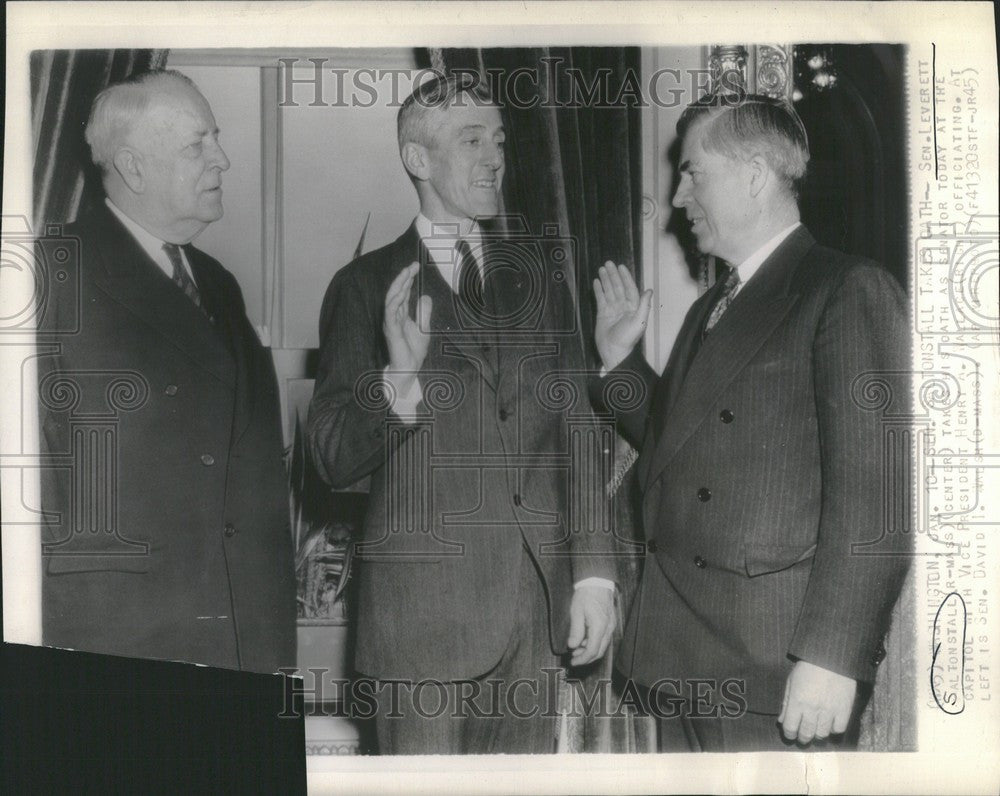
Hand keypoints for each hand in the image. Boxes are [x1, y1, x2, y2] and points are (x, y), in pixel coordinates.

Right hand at [383, 262, 431, 395]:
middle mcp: (394, 316)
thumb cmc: (413, 351)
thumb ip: (424, 312)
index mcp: (401, 314)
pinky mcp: (390, 330)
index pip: (403, 293)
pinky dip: (394, 302)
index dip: (408, 279)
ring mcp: (391, 322)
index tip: (415, 267)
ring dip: (399, 285)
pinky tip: (400, 292)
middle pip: (397, 292)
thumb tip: (425, 296)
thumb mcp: (424, 328)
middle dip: (404, 277)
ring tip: (406, 273)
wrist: (409, 369)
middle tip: (412, 265)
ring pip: (392, 299)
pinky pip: (390, 313)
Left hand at [567, 585, 615, 666]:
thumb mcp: (576, 612)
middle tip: (574, 658)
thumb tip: (572, 645)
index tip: (573, 662)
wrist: (598, 581)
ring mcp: (611, 626)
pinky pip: (604, 638)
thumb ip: (575, 631)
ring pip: (602, 645)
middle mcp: (608, 628)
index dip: (582, 659)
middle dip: (586, 658)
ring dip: (590, 650)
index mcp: (600, 627)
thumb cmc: (586, 594)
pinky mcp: (610, 622)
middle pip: (599, 651)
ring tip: (577, 648)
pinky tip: (584, 639)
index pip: (592, 651)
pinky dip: (594, 642)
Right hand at [593, 262, 651, 370]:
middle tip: (608, 264)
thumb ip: (644, 305)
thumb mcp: (639, 321)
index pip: (629, 288)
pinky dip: (598, 290)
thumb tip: (649, 290)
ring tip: (601, 269)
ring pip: (609, 291)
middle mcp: (623, 306)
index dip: (625, 277)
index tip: (621, 267)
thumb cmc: (628, 339)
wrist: (614, 351)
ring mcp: (612, 309)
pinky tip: (596, 282)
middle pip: (618, 287)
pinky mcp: (602, 314)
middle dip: (613, 275)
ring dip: (605, 280)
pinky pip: (600, 299)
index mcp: (633, 307)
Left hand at [778, 661, 857, 743]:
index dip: (789, 734)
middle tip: (803, 737)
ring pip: (822, 734)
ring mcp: (829, 710)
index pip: (790, 727)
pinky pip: (838, 729)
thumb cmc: (808, 667)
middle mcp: (812, 708)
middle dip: (802, 738)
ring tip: (816, 731)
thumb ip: (786, 702)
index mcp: (796, 700)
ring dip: (817, 735)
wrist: (831, 657)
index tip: (790, 734)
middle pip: (806, 734)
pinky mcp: (844, 709)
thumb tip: (782, 721)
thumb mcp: (791, 681)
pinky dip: (833, 730)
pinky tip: (830, 724)